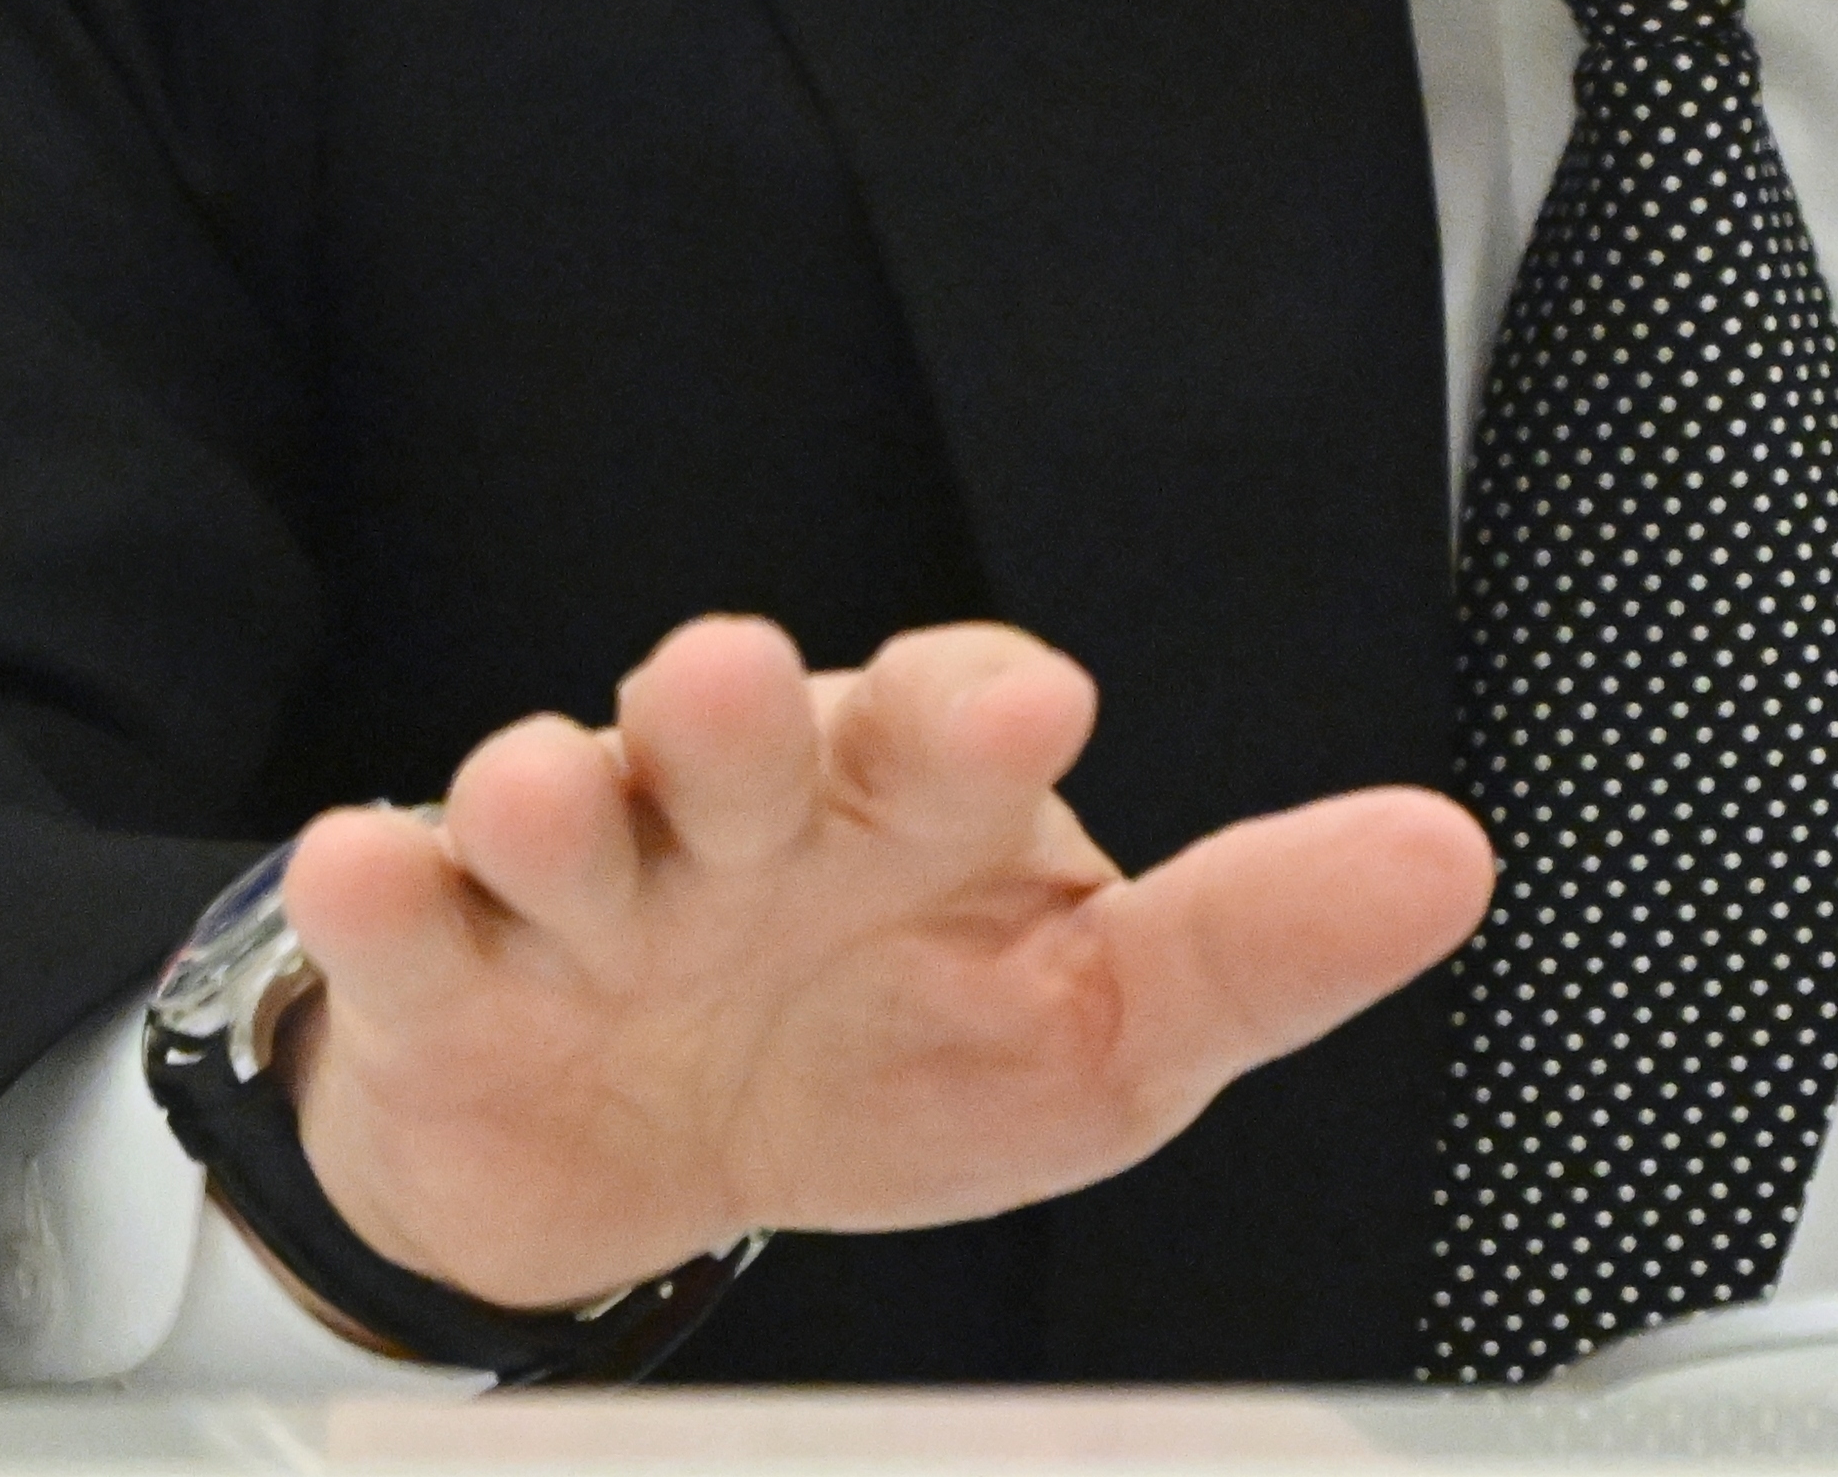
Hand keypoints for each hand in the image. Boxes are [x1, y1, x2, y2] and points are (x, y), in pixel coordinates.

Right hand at [272, 614, 1491, 1311]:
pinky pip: (402, 919)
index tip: (1024, 715)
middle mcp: (748, 805)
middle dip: (734, 708)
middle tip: (741, 687)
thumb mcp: (1100, 1032)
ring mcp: (585, 879)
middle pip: (738, 724)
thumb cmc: (891, 1047)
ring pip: (558, 803)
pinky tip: (393, 876)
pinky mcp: (448, 971)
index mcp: (915, 798)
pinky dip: (386, 898)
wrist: (644, 1150)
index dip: (976, 707)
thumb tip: (1451, 859)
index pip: (953, 708)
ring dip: (553, 795)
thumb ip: (1256, 947)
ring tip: (557, 798)